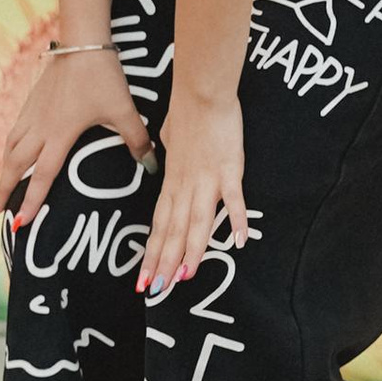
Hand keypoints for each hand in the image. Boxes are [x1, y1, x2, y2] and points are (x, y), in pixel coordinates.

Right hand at [2, 42, 153, 222]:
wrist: (83, 43)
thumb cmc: (103, 78)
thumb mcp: (124, 110)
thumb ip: (136, 140)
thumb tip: (150, 166)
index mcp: (60, 135)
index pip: (42, 176)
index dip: (31, 201)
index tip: (20, 223)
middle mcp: (40, 127)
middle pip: (15, 165)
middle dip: (4, 190)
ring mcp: (32, 113)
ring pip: (10, 147)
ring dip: (3, 170)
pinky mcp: (31, 102)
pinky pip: (14, 132)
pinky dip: (8, 148)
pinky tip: (9, 154)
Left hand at [138, 92, 247, 299]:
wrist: (201, 91)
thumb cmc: (185, 111)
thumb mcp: (168, 135)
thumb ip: (167, 150)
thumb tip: (164, 151)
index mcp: (171, 181)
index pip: (160, 224)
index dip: (153, 252)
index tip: (144, 276)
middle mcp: (185, 185)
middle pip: (173, 230)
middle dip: (164, 262)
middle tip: (156, 289)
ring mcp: (206, 179)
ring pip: (196, 222)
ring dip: (191, 251)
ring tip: (185, 278)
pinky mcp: (228, 169)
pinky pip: (232, 199)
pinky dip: (234, 220)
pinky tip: (238, 242)